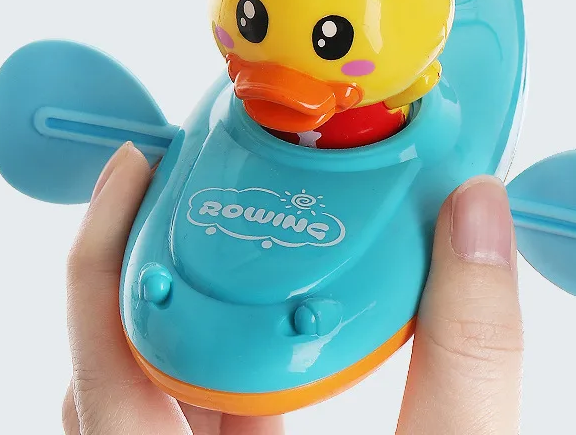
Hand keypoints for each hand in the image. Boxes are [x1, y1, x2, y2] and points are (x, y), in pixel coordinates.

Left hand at [63, 143, 522, 433]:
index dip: (102, 250)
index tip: (135, 166)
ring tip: (249, 241)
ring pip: (159, 388)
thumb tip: (478, 218)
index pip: (98, 362)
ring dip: (200, 310)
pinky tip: (292, 328)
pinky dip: (238, 360)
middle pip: (116, 362)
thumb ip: (468, 359)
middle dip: (156, 262)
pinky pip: (203, 414)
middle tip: (199, 187)